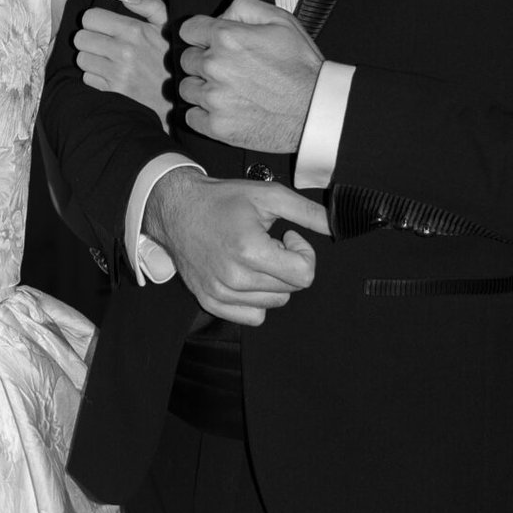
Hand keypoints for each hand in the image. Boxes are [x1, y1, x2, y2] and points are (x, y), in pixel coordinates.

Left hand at [76, 0, 169, 121]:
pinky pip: (86, 78)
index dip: (94, 21)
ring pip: (81, 59)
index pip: (89, 17)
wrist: (178, 94)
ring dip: (90, 58)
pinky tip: (109, 74)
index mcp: (135, 30)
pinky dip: (94, 77)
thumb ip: (148, 5)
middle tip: (102, 44)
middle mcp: (124, 51)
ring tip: (105, 59)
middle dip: (89, 39)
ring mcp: (117, 73)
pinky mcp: (114, 91)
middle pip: (79, 38)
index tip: (103, 27)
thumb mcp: (165, 25)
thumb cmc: (169, 56)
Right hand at [146, 167, 328, 325]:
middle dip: (287, 264)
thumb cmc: (221, 201)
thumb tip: (336, 223)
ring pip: (275, 302)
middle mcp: (234, 278)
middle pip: (291, 288)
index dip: (304, 253)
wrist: (177, 210)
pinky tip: (246, 275)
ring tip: (254, 256)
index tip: (289, 238)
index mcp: (249, 250)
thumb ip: (306, 211)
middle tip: (268, 243)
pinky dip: (257, 299)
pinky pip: (254, 316)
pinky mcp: (211, 302)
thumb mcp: (267, 196)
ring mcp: (220, 294)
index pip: (304, 275)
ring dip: (273, 281)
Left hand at [178, 0, 322, 154]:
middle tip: (227, 70)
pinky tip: (224, 109)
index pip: (187, 30)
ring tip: (227, 91)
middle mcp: (215, 66)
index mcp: (227, 37)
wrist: (315, 109)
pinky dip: (203, 115)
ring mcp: (214, 98)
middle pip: (185, 60)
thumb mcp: (280, 20)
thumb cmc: (301, 66)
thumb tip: (220, 15)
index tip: (209, 44)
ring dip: (201, 89)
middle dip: (202, 62)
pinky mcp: (217, 126)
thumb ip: (243, 7)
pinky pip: (191, 117)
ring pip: (187, 89)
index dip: (200, 35)